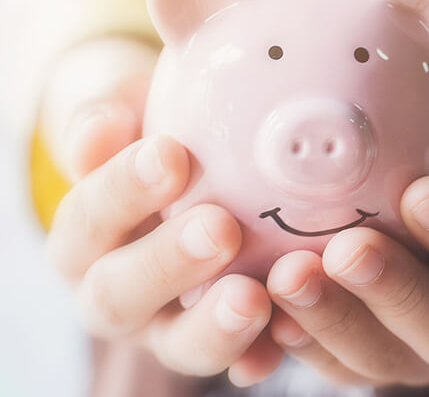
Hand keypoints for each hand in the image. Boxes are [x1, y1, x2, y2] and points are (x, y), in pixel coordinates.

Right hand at [44, 38, 281, 387]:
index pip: (88, 219)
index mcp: (86, 237)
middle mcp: (117, 292)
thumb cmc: (164, 142)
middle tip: (219, 228)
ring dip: (214, 327)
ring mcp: (169, 327)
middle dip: (167, 263)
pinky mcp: (224, 344)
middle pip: (119, 295)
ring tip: (254, 298)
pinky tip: (290, 333)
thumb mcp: (134, 119)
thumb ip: (111, 122)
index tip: (170, 152)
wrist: (195, 179)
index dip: (122, 190)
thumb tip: (102, 125)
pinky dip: (261, 354)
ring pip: (179, 344)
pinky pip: (240, 361)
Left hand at [251, 47, 428, 387]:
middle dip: (397, 292)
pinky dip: (303, 342)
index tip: (422, 192)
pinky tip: (268, 312)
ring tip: (289, 276)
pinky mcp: (370, 360)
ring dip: (337, 322)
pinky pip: (338, 366)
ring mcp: (422, 352)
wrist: (424, 197)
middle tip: (348, 248)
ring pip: (388, 361)